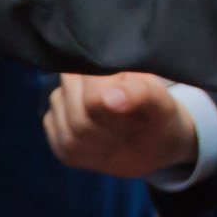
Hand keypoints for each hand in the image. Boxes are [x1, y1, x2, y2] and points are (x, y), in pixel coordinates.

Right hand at [45, 73, 194, 178]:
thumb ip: (141, 93)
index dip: (114, 116)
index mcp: (100, 61)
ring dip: (99, 146)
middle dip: (108, 132)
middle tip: (128, 128)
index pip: (92, 97)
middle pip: (78, 117)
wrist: (152, 139)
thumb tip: (110, 97)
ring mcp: (60, 102)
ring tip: (117, 136)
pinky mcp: (54, 127)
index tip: (135, 118)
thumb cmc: (158, 115)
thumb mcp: (162, 104)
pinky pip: (60, 146)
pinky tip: (102, 147)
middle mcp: (73, 77)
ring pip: (69, 135)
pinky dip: (85, 155)